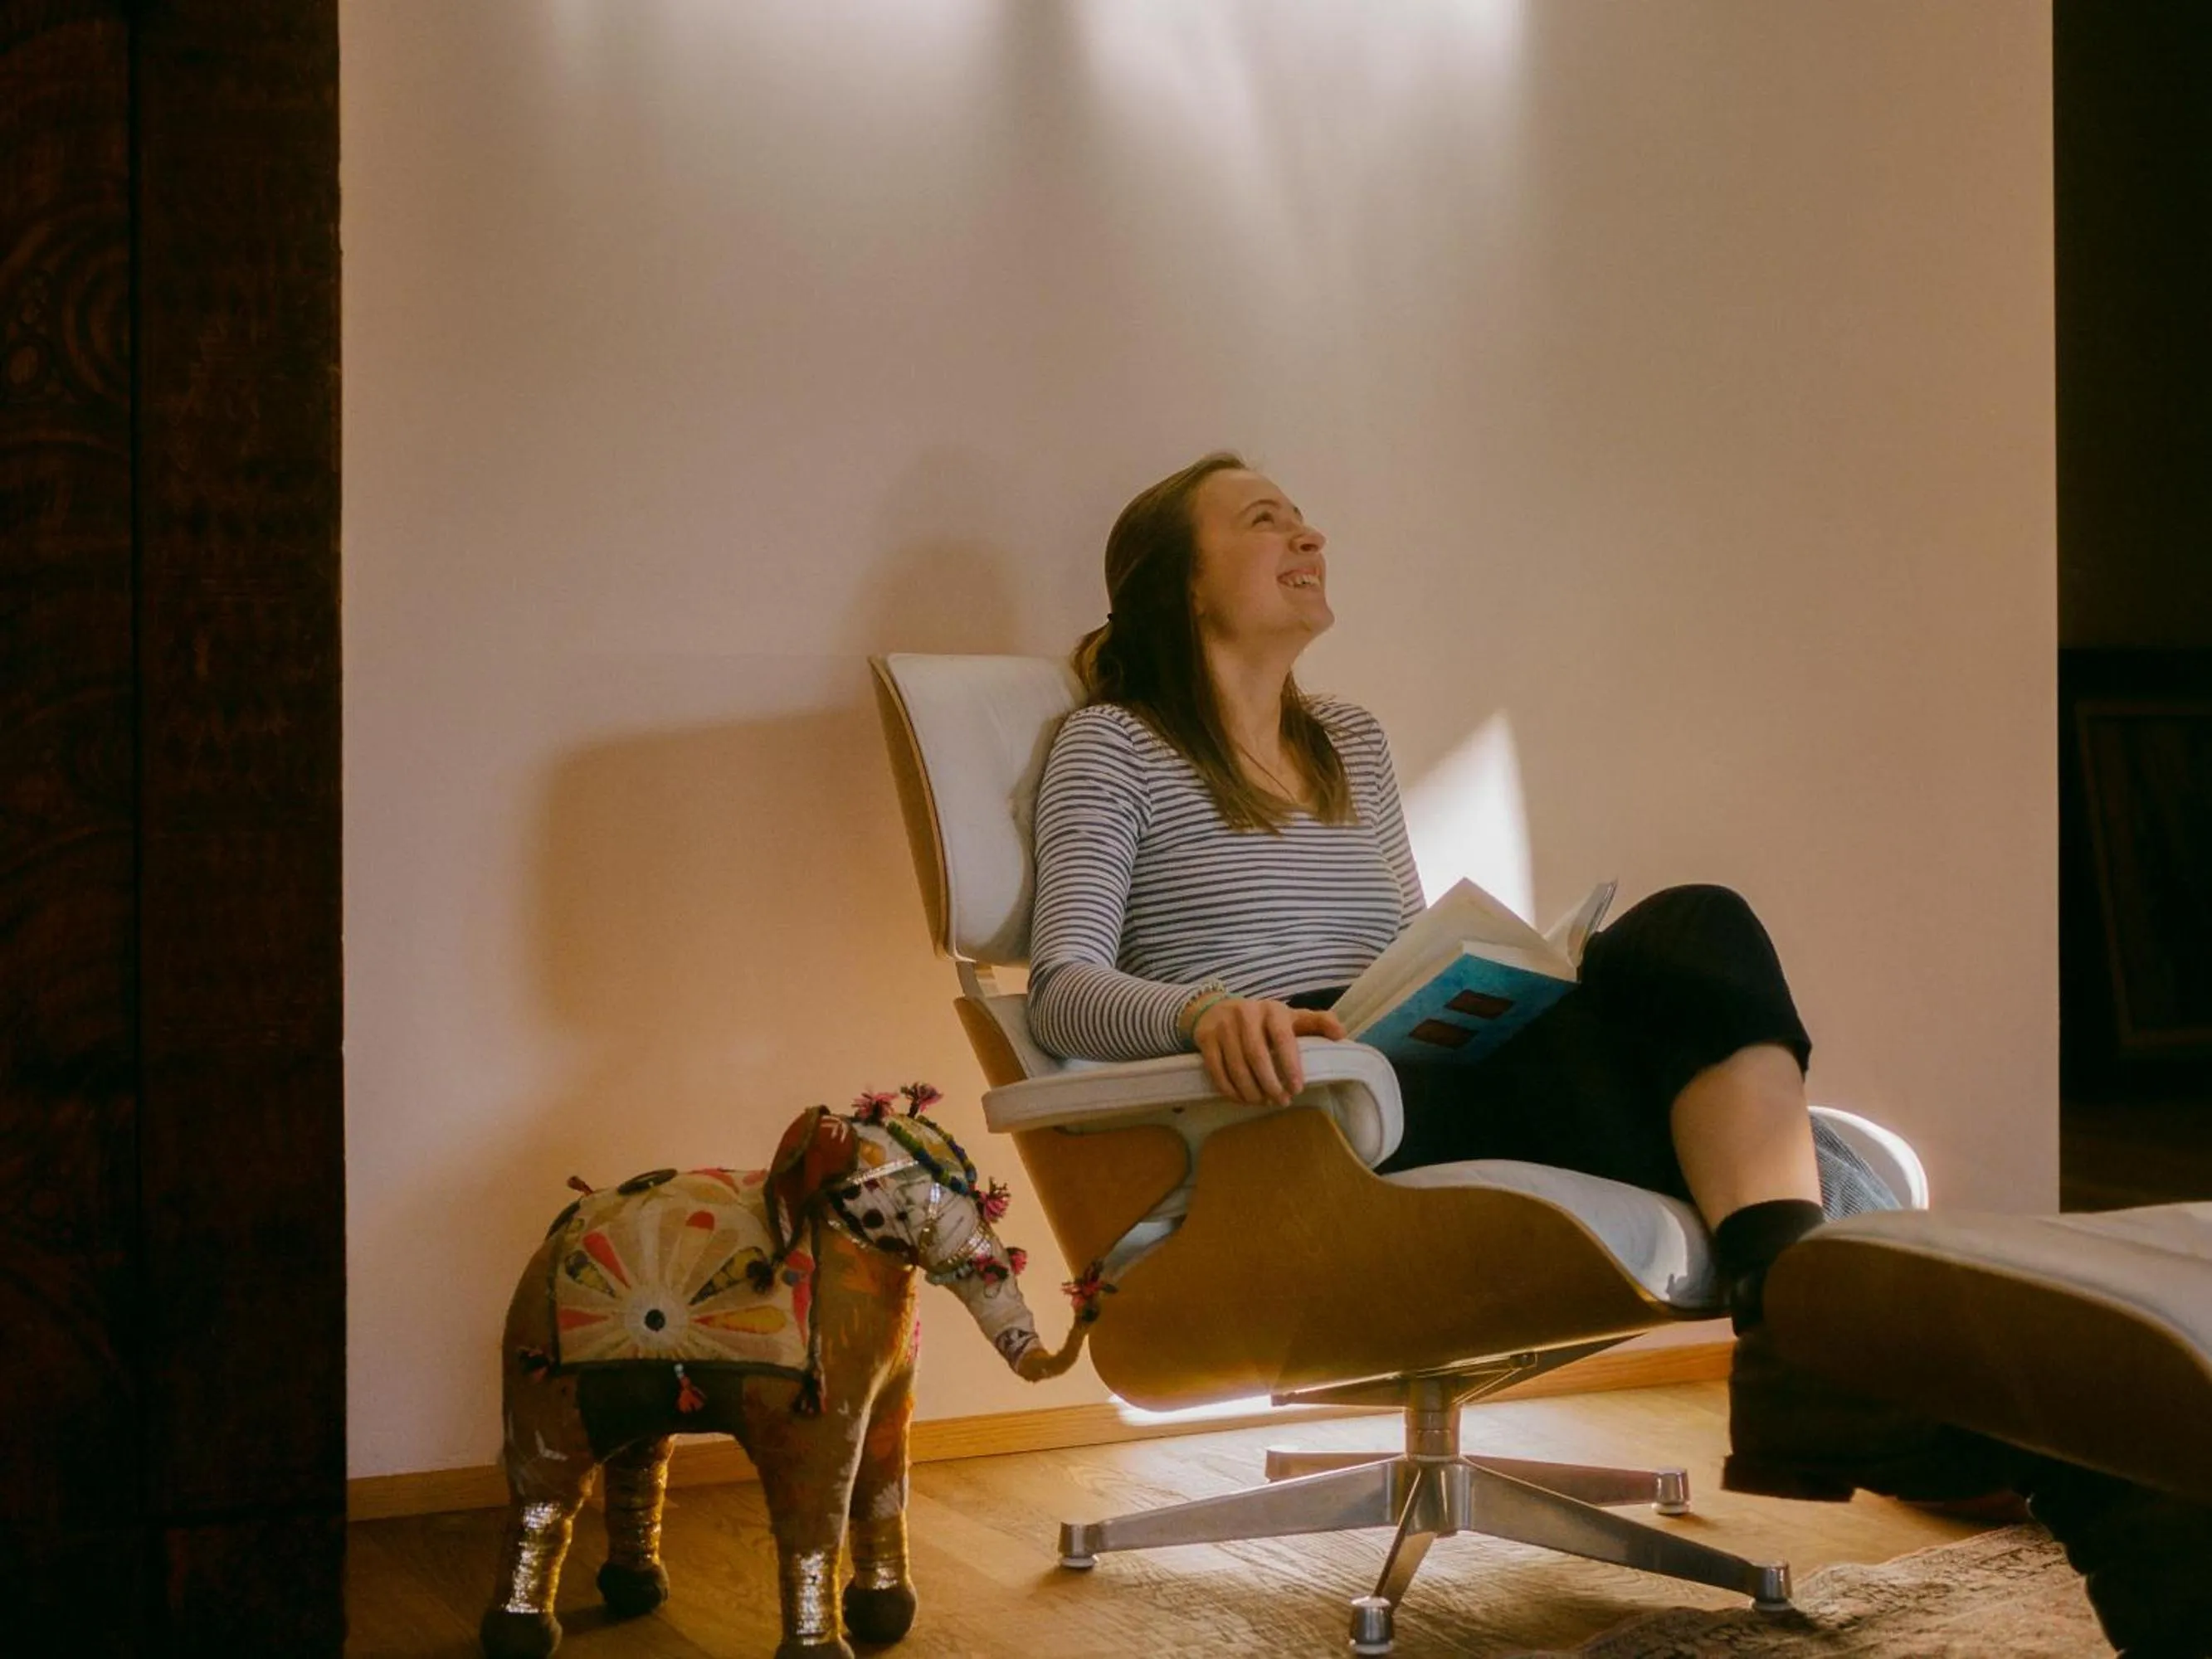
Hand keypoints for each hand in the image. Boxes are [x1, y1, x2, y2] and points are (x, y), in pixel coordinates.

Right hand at [1191, 998, 1346, 1105]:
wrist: (1217, 1008)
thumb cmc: (1264, 1020)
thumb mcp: (1291, 1017)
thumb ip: (1317, 1022)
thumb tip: (1342, 1035)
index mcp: (1273, 1009)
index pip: (1283, 1038)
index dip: (1290, 1065)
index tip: (1297, 1088)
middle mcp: (1246, 1013)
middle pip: (1257, 1055)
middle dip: (1270, 1083)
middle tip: (1281, 1101)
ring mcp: (1223, 1025)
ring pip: (1236, 1065)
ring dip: (1250, 1090)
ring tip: (1262, 1102)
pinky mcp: (1206, 1038)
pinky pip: (1216, 1069)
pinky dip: (1229, 1089)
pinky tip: (1241, 1099)